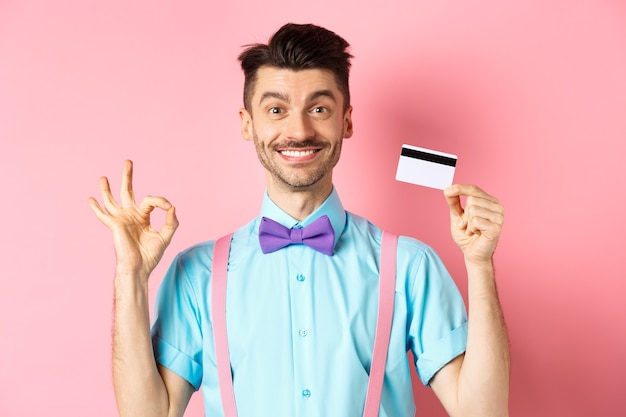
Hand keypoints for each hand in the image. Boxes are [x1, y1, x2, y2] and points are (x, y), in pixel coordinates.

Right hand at [87, 160, 178, 278]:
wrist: (139, 267)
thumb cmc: (151, 255)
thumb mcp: (165, 236)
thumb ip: (171, 222)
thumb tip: (172, 206)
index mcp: (143, 217)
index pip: (151, 201)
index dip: (161, 201)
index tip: (168, 207)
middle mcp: (130, 215)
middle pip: (127, 191)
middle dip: (127, 177)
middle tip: (128, 161)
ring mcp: (121, 219)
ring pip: (112, 200)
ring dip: (107, 189)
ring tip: (103, 177)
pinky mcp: (114, 225)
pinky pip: (103, 215)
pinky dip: (96, 208)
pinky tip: (90, 199)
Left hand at [443, 184, 503, 264]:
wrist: (472, 254)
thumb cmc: (466, 236)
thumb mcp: (457, 216)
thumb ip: (454, 202)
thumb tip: (448, 189)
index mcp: (490, 202)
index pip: (474, 189)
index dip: (460, 188)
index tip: (447, 190)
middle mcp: (497, 207)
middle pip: (472, 199)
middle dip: (464, 214)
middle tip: (467, 226)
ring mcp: (499, 217)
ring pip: (473, 209)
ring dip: (467, 223)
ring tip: (473, 230)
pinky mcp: (496, 227)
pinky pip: (475, 221)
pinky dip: (471, 229)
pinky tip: (476, 234)